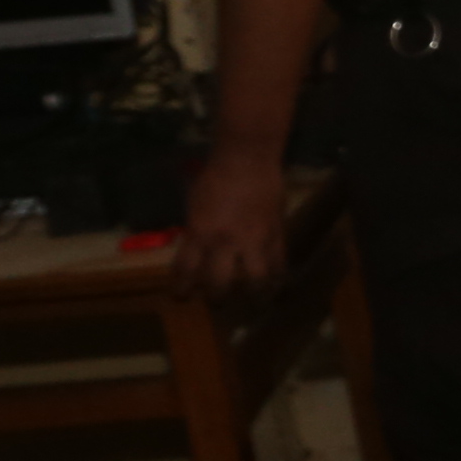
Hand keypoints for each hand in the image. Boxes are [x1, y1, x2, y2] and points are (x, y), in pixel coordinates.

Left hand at [173, 141, 292, 299]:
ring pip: (255, 281)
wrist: (246, 159)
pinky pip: (278, 263)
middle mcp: (225, 242)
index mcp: (200, 232)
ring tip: (254, 302)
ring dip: (252, 296)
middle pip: (219, 284)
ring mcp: (253, 240)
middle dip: (216, 299)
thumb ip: (197, 231)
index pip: (186, 270)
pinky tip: (276, 284)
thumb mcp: (195, 206)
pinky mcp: (276, 234)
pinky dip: (277, 277)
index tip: (181, 297)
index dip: (182, 288)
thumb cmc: (214, 176)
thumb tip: (197, 250)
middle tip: (217, 302)